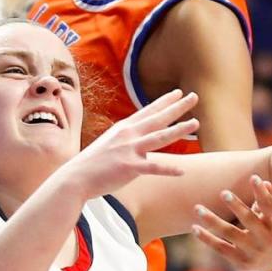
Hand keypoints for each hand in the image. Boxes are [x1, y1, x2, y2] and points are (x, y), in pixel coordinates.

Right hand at [65, 89, 198, 199]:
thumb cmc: (92, 164)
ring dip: (179, 129)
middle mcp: (128, 135)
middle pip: (158, 118)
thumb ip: (125, 141)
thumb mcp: (109, 145)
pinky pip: (153, 167)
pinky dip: (168, 169)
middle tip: (194, 96)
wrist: (75, 177)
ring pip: (159, 137)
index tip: (178, 93)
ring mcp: (129, 150)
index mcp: (124, 129)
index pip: (148, 111)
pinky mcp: (129, 167)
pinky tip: (182, 171)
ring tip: (196, 123)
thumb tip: (137, 143)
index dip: (164, 101)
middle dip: (178, 107)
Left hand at [193, 176, 271, 270]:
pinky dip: (207, 238)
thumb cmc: (271, 232)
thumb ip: (269, 202)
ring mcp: (253, 252)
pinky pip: (220, 248)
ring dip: (212, 220)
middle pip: (249, 220)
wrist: (270, 264)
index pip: (269, 207)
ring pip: (230, 233)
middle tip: (224, 193)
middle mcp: (267, 240)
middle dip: (237, 207)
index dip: (262, 193)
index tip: (254, 177)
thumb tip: (265, 182)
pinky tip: (195, 228)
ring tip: (198, 208)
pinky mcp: (240, 261)